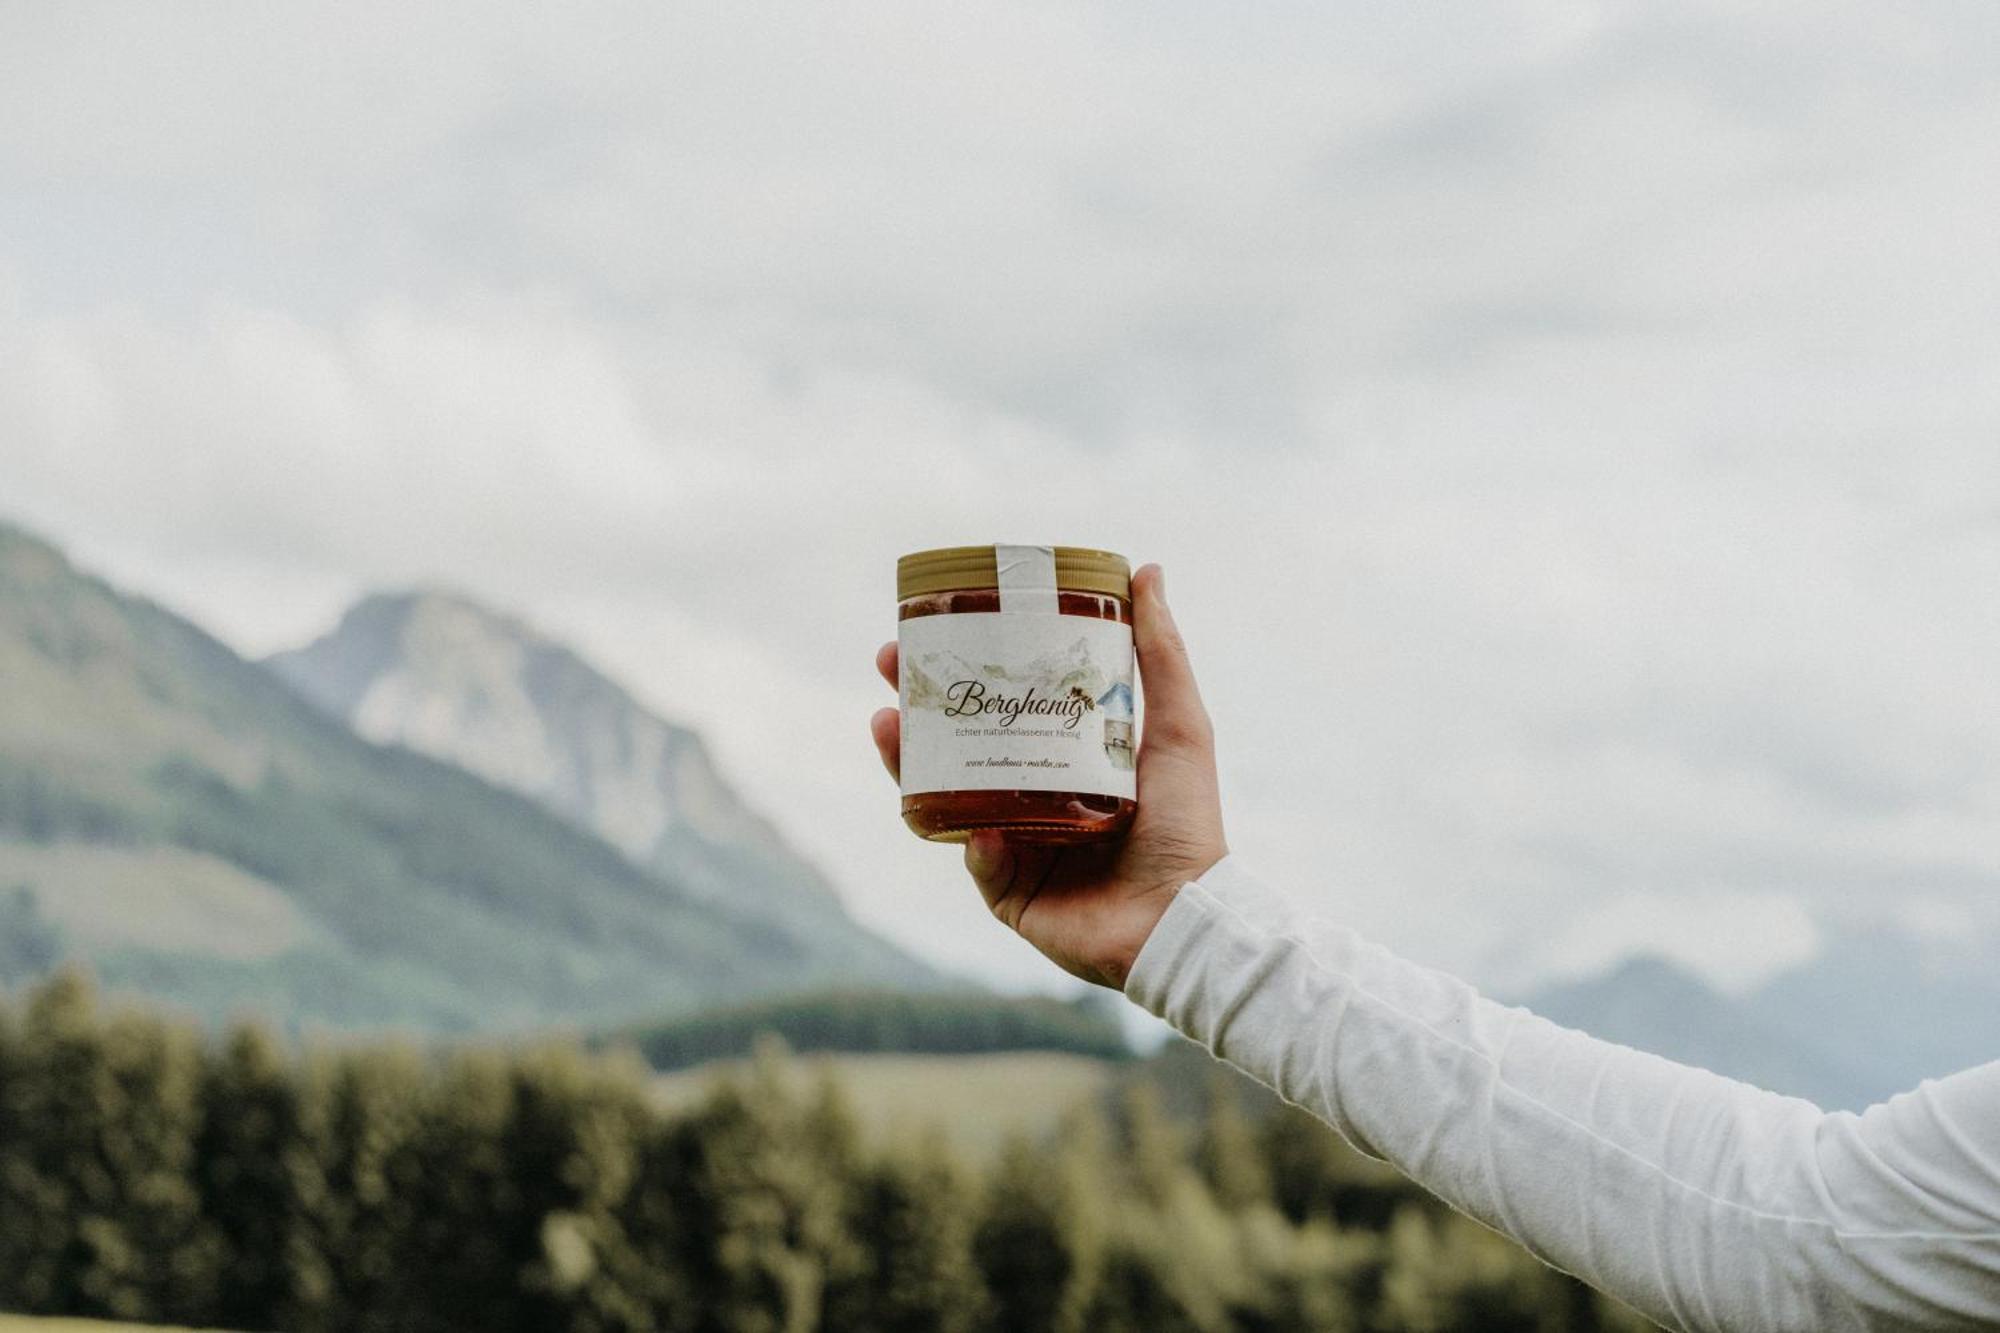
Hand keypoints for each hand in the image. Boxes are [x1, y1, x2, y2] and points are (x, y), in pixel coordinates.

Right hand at [871, 563, 1226, 989]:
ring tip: (889, 726)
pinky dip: (978, 844)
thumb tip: (1147, 569)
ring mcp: (1018, 849)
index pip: (1000, 707)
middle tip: (891, 673)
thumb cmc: (1190, 820)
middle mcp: (1035, 801)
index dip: (963, 673)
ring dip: (912, 765)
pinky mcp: (1012, 897)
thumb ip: (1160, 651)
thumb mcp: (1177, 722)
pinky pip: (980, 865)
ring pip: (950, 801)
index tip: (928, 634)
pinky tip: (983, 826)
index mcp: (1065, 761)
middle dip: (919, 710)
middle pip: (960, 749)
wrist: (1187, 915)